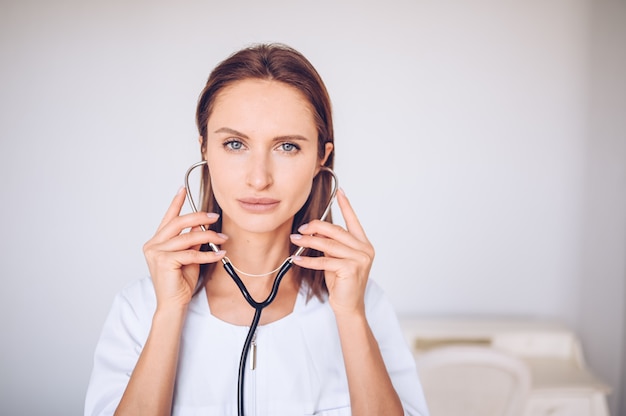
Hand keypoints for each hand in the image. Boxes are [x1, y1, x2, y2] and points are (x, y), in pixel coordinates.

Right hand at [143, 187, 226, 310]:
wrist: (173, 304)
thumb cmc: (180, 282)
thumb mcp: (189, 256)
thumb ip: (191, 241)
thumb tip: (201, 226)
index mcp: (157, 241)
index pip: (168, 218)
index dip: (176, 202)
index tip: (182, 189)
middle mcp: (153, 244)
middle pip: (179, 223)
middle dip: (199, 217)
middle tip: (215, 217)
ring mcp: (156, 252)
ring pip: (187, 238)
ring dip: (209, 237)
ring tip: (222, 238)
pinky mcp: (163, 261)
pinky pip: (191, 254)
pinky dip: (207, 255)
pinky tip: (219, 254)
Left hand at [290, 189, 373, 315]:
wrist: (349, 306)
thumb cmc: (342, 283)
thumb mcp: (335, 260)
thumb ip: (330, 245)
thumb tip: (314, 231)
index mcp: (363, 244)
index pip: (353, 221)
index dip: (346, 205)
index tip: (340, 192)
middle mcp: (364, 249)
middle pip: (336, 231)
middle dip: (316, 227)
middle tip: (301, 229)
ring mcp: (360, 259)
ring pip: (329, 245)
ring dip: (309, 242)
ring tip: (295, 241)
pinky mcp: (351, 269)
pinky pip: (325, 260)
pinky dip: (309, 260)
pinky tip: (298, 259)